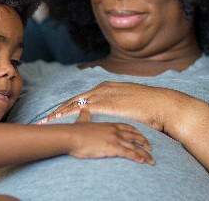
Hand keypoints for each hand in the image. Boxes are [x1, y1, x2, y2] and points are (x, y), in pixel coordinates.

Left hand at [40, 81, 187, 133]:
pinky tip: (60, 121)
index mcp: (108, 87)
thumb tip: (117, 112)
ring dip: (59, 113)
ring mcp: (104, 95)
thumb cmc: (150, 107)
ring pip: (74, 104)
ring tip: (47, 121)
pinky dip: (69, 115)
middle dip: (60, 109)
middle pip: (75, 99)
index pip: (83, 97)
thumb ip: (120, 105)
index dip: (69, 105)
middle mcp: (103, 89)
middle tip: (46, 118)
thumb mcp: (131, 102)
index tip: (58, 112)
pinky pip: (82, 110)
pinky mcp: (107, 105)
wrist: (162, 105)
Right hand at [66, 105, 154, 164]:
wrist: (70, 136)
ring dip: (145, 154)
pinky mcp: (112, 147)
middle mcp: (115, 130)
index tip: (142, 136)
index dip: (137, 132)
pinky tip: (142, 161)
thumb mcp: (82, 121)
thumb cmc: (75, 131)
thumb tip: (83, 108)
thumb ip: (85, 115)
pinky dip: (137, 157)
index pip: (128, 127)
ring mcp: (114, 138)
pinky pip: (128, 153)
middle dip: (144, 142)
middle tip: (151, 148)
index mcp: (109, 124)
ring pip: (135, 146)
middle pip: (135, 136)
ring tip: (151, 160)